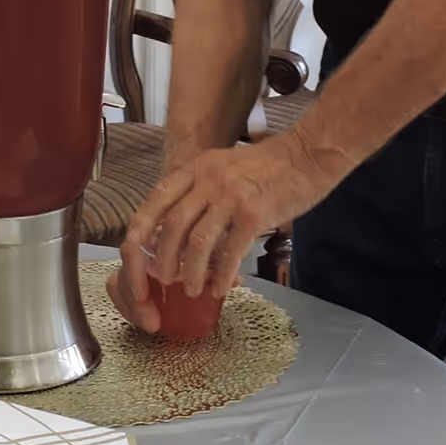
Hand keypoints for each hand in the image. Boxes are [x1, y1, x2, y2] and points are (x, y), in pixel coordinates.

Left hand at [114, 133, 335, 324]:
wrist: (308, 155)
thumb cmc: (269, 167)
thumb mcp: (224, 167)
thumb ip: (201, 192)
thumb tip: (181, 231)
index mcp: (196, 168)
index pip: (155, 201)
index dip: (140, 233)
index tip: (137, 256)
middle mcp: (208, 179)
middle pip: (170, 226)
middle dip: (162, 260)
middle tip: (164, 281)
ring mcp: (230, 196)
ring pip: (196, 243)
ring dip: (190, 272)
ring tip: (191, 289)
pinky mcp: (253, 214)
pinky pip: (229, 252)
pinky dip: (221, 274)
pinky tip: (220, 287)